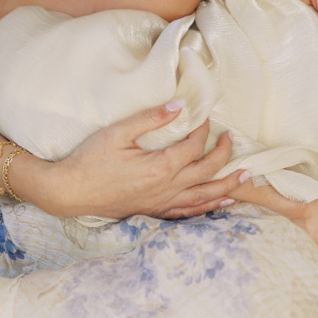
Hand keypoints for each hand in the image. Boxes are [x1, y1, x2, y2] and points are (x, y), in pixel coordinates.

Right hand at [31, 101, 241, 220]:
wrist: (70, 191)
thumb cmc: (90, 160)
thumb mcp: (117, 133)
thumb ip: (150, 119)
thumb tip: (179, 105)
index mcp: (160, 166)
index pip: (193, 146)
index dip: (202, 129)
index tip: (204, 115)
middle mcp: (167, 187)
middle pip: (206, 170)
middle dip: (223, 152)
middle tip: (230, 138)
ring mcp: (162, 202)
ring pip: (205, 195)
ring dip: (228, 183)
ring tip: (246, 174)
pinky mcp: (154, 211)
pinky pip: (190, 211)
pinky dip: (210, 206)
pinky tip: (222, 201)